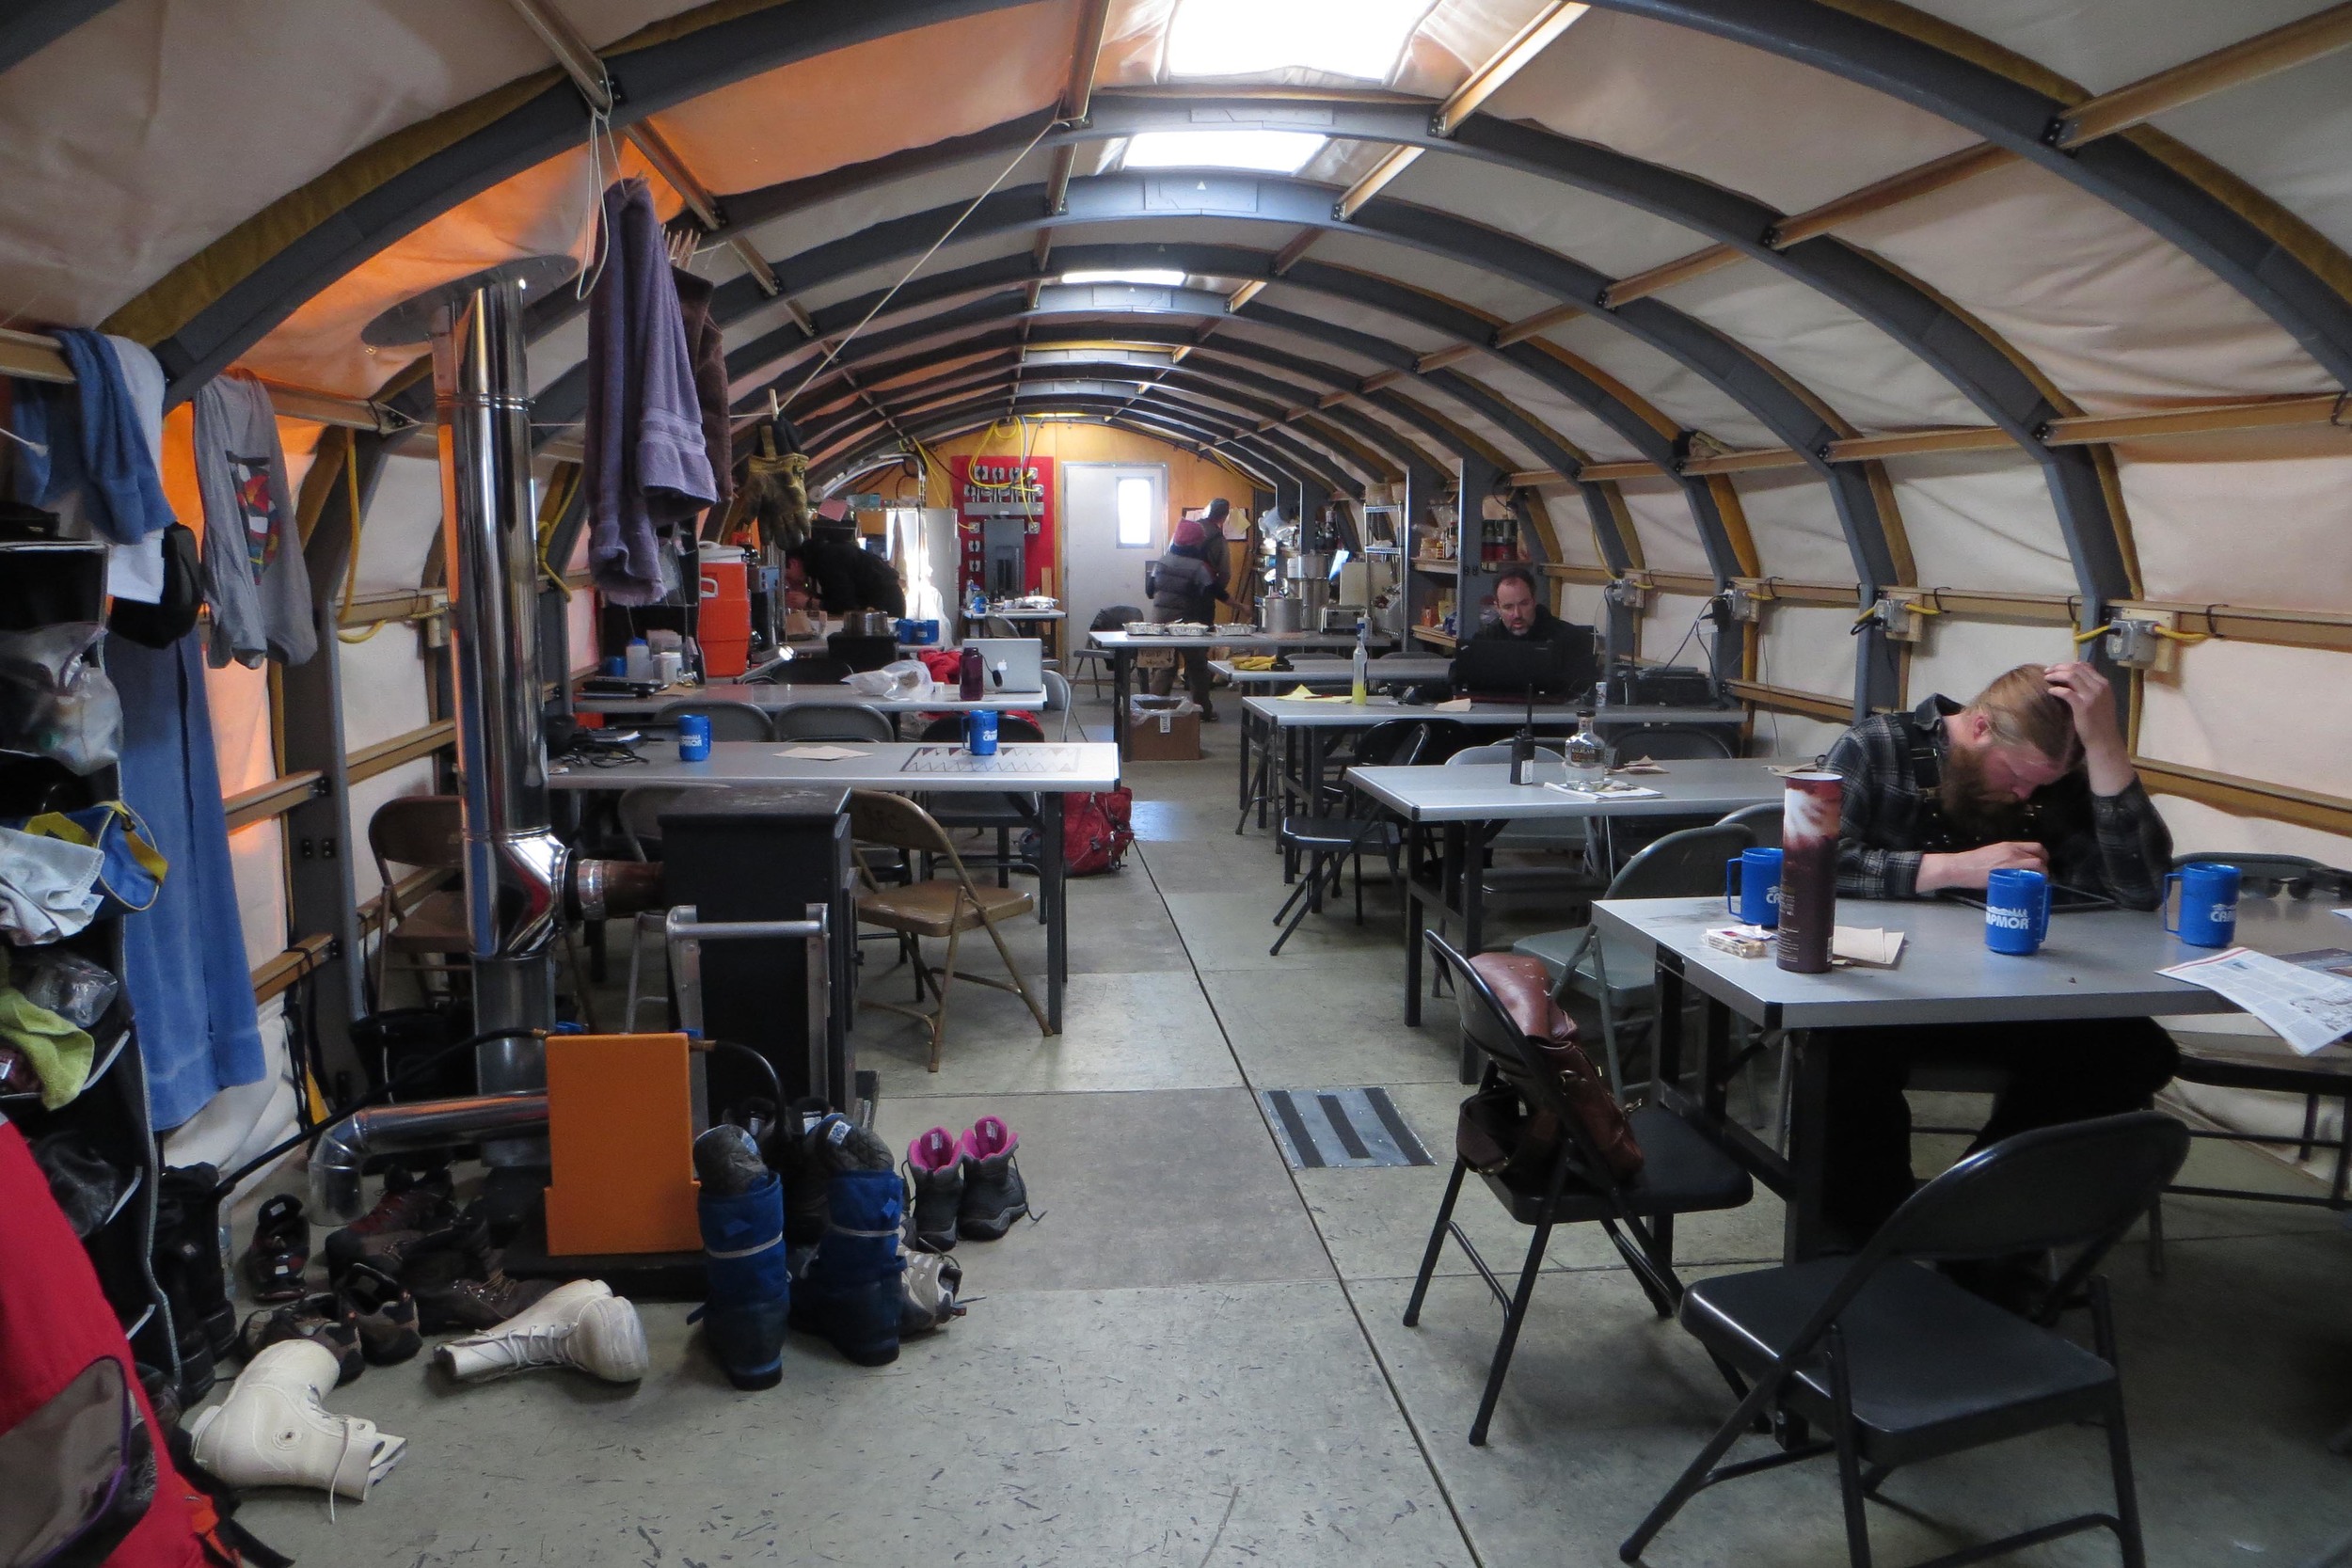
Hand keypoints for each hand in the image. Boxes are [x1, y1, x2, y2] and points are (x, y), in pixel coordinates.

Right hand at [1917, 840, 2047, 892]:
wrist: (1960, 868)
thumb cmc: (1973, 863)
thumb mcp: (1993, 853)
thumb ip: (2007, 857)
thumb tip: (2019, 866)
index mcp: (2009, 846)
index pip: (2036, 847)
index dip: (2043, 856)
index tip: (2041, 864)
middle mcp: (2013, 852)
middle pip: (2039, 857)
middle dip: (2044, 868)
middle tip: (2041, 877)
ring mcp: (2011, 863)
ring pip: (2037, 867)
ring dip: (2041, 876)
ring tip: (2035, 884)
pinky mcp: (2007, 876)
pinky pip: (2027, 878)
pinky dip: (2032, 883)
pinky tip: (2028, 888)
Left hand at [2043, 661, 2134, 794]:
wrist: (2104, 740)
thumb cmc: (2100, 721)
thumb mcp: (2100, 700)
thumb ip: (2090, 688)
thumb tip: (2072, 678)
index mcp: (2104, 684)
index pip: (2085, 666)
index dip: (2068, 664)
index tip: (2057, 668)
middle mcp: (2100, 687)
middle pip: (2076, 668)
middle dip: (2059, 667)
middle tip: (2047, 671)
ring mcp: (2092, 696)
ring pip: (2071, 676)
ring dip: (2056, 674)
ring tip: (2046, 677)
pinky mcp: (2083, 706)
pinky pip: (2066, 692)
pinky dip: (2056, 689)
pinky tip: (2050, 691)